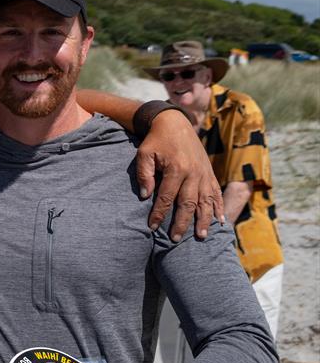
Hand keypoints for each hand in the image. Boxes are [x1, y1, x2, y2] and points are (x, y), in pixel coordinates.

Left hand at [136, 110, 223, 240]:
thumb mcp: (144, 153)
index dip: (159, 214)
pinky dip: (218, 207)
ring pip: (205, 201)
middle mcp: (193, 173)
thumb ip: (144, 174)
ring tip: (200, 236)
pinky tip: (219, 221)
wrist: (174, 123)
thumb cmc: (156, 140)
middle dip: (181, 223)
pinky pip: (216, 193)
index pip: (166, 197)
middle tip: (175, 239)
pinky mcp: (209, 172)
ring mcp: (204, 173)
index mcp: (176, 168)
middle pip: (188, 203)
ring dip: (203, 220)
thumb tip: (146, 196)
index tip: (152, 227)